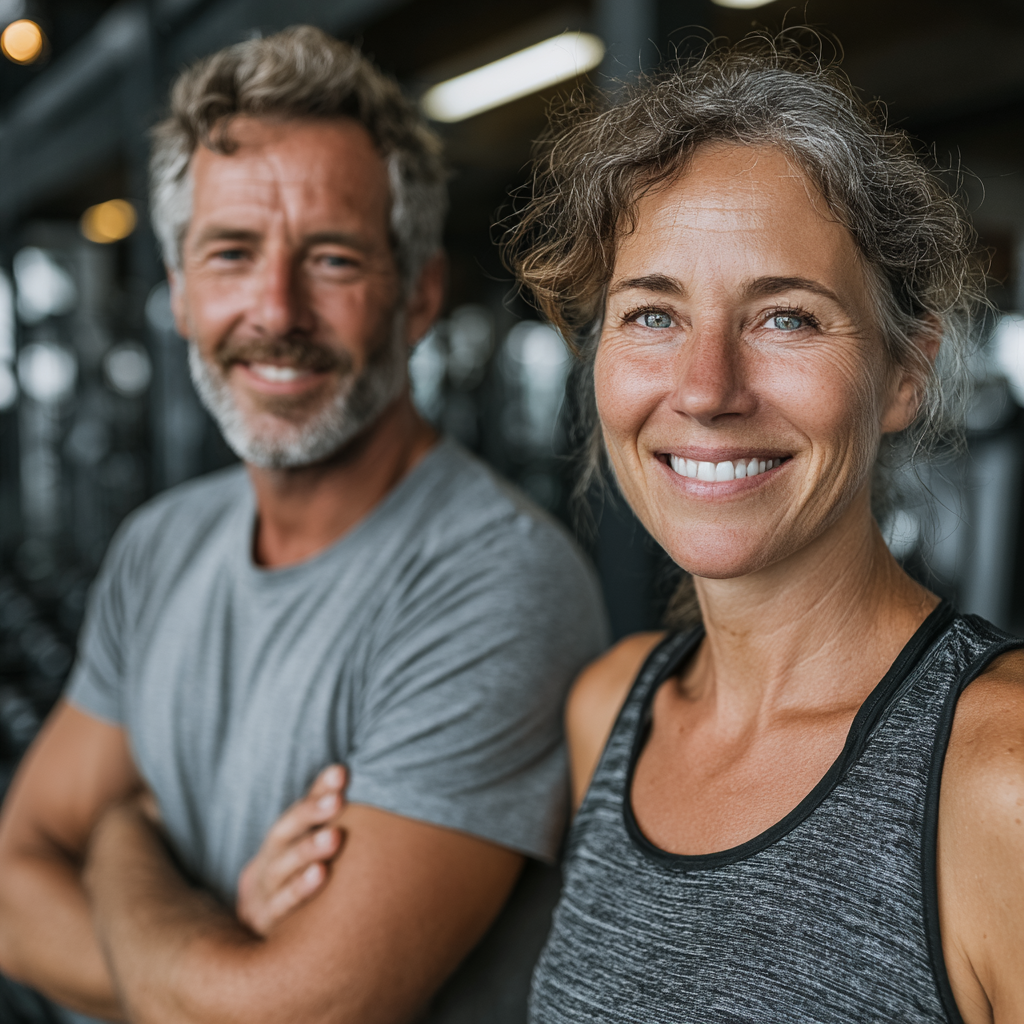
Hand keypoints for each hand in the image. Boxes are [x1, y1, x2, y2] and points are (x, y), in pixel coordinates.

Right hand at [236, 764, 345, 936]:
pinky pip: (280, 907)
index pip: (298, 810)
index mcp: (279, 842)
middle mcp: (266, 863)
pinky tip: (320, 875)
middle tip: (338, 800)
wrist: (261, 944)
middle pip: (285, 833)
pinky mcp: (264, 925)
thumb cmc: (300, 887)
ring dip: (307, 850)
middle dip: (312, 814)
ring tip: (334, 837)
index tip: (341, 772)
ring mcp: (261, 894)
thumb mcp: (309, 853)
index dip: (317, 792)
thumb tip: (354, 777)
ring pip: (281, 868)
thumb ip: (329, 821)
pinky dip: (299, 890)